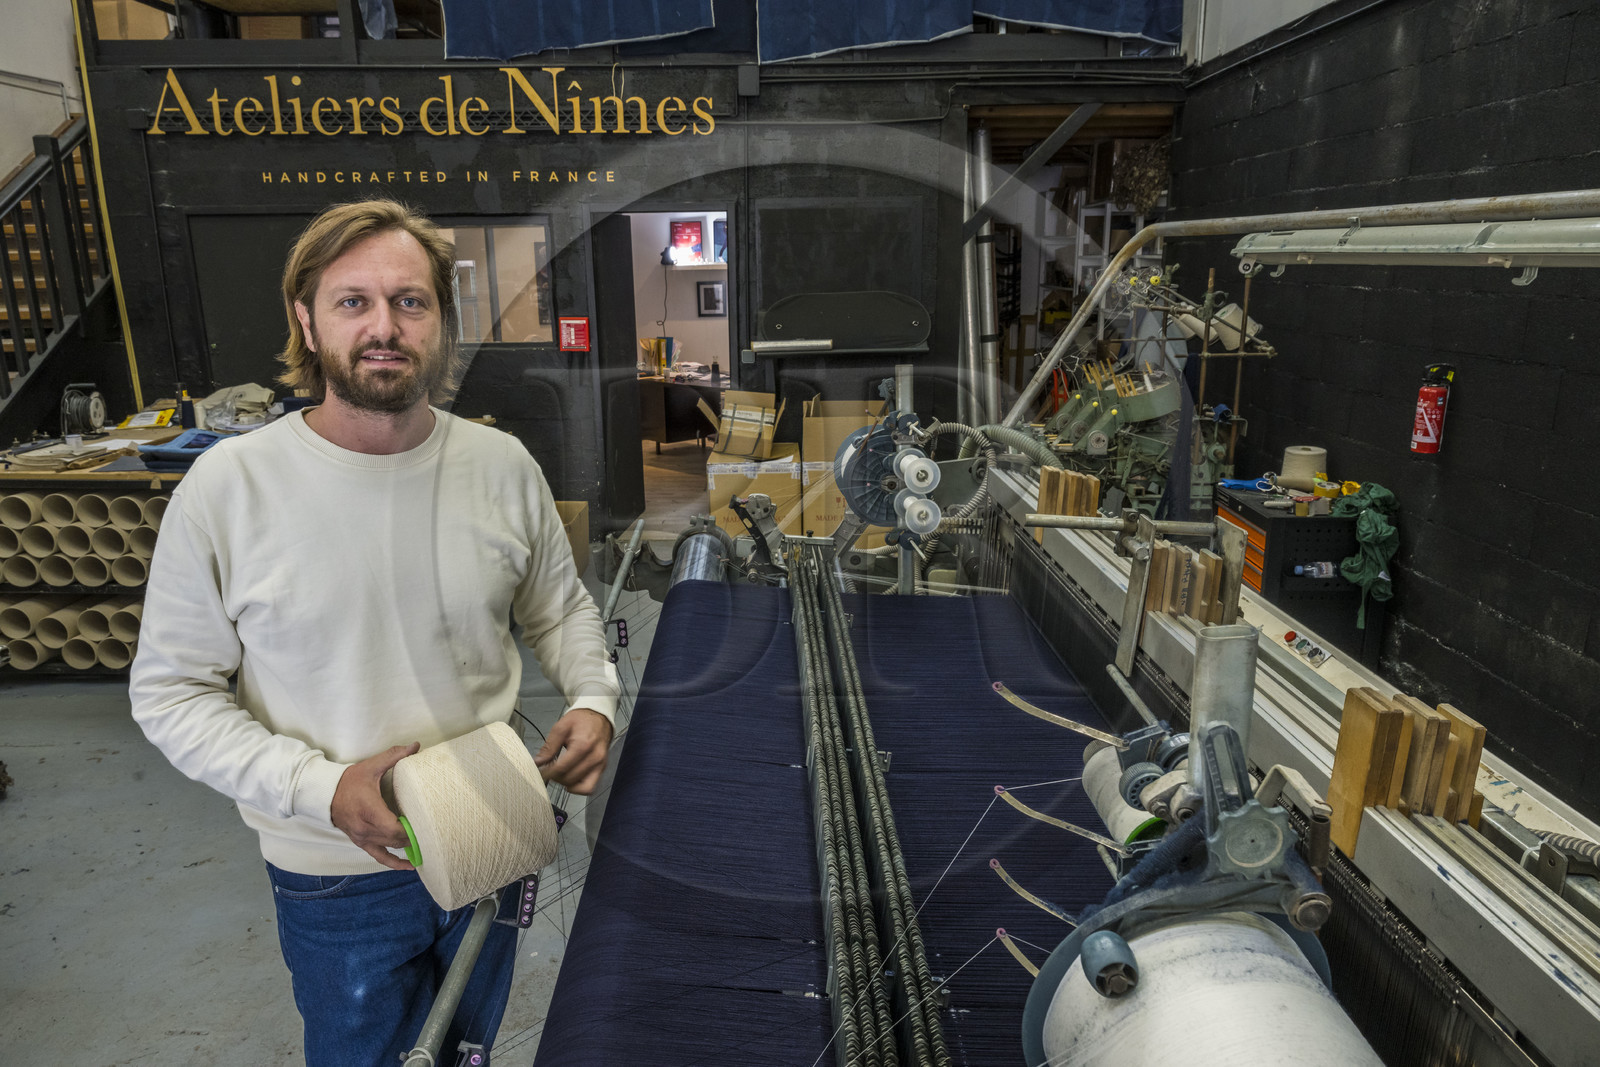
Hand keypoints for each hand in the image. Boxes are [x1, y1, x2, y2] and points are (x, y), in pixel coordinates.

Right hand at [331, 742, 418, 870]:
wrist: (325, 795)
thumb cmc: (349, 781)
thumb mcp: (371, 766)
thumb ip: (394, 756)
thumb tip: (416, 746)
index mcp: (370, 811)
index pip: (395, 828)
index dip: (411, 828)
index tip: (427, 823)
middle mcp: (366, 829)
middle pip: (396, 839)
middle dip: (414, 836)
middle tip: (432, 830)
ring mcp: (363, 838)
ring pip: (390, 848)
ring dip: (407, 847)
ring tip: (426, 845)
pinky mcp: (361, 843)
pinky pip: (380, 857)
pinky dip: (394, 863)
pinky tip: (409, 866)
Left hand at [534, 708, 611, 794]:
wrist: (598, 716)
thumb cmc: (581, 720)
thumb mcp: (561, 727)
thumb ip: (549, 747)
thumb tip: (538, 762)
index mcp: (583, 745)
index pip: (562, 768)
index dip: (548, 773)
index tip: (540, 772)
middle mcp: (594, 757)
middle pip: (570, 778)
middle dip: (556, 778)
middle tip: (548, 771)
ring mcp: (600, 764)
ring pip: (580, 787)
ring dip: (566, 784)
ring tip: (559, 774)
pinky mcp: (602, 768)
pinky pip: (590, 787)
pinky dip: (578, 788)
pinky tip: (570, 780)